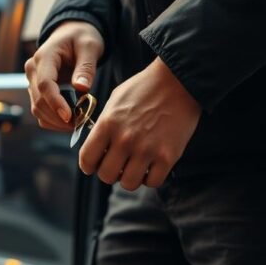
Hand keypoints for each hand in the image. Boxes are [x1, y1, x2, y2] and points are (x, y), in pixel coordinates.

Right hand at [24, 21, 103, 131]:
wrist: (71, 34)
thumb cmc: (81, 38)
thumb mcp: (89, 47)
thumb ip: (86, 67)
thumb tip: (81, 87)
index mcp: (44, 56)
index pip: (44, 84)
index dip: (55, 103)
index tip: (69, 116)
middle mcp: (33, 69)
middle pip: (39, 100)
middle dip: (58, 116)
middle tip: (79, 123)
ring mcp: (32, 80)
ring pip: (37, 108)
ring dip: (55, 121)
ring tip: (76, 123)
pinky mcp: (36, 90)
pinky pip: (40, 110)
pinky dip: (52, 120)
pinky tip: (68, 122)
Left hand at [80, 57, 200, 188]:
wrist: (179, 81)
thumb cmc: (144, 88)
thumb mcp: (115, 101)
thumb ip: (103, 125)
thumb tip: (97, 147)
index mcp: (107, 124)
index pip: (87, 160)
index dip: (89, 165)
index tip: (95, 164)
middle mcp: (125, 139)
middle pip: (106, 176)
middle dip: (110, 173)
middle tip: (118, 165)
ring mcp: (147, 149)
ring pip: (128, 184)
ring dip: (130, 177)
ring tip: (135, 166)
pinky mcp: (168, 156)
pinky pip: (153, 182)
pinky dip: (151, 178)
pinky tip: (151, 167)